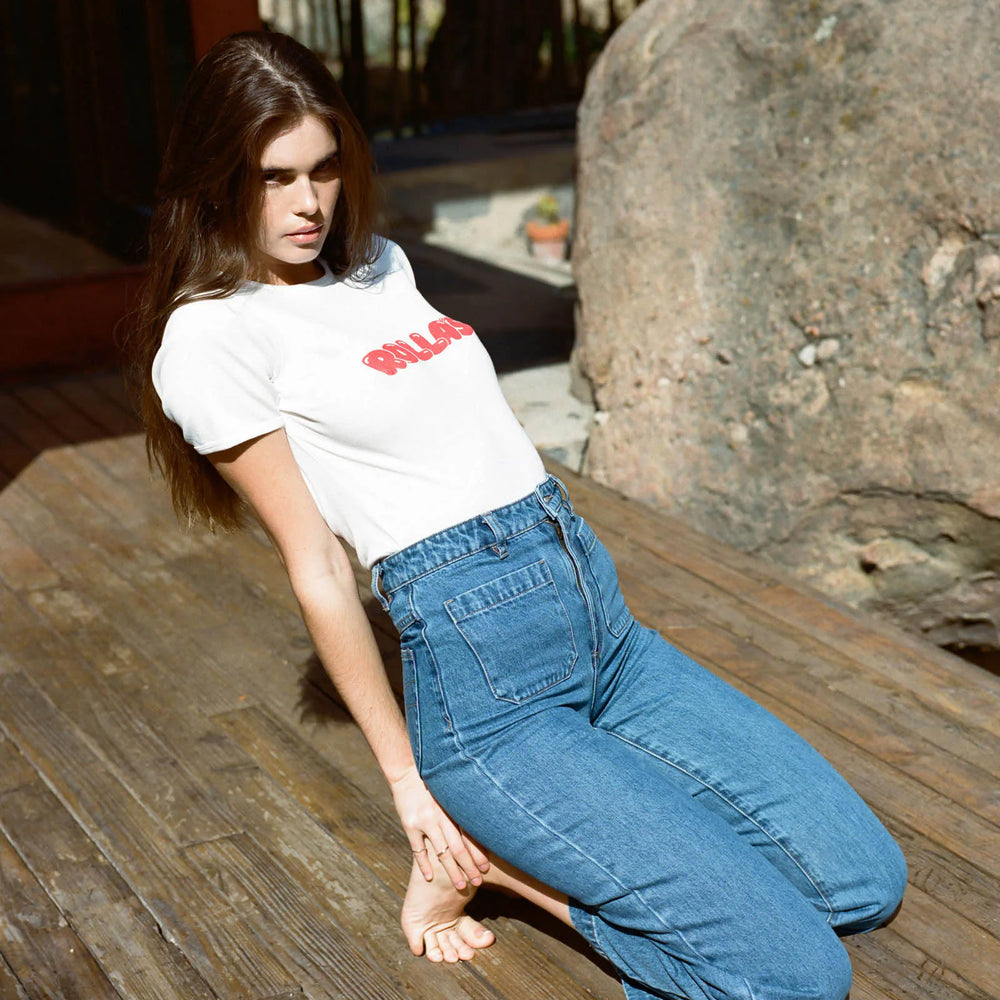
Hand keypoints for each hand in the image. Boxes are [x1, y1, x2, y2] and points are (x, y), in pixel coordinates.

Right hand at [389, 765, 489, 890]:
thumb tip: (479, 826)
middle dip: (470, 867)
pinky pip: (418, 850)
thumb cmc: (432, 784)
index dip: (479, 853)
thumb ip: (460, 809)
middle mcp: (441, 816)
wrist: (407, 772)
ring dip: (452, 872)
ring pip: (442, 853)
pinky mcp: (409, 825)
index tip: (487, 868)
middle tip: (478, 882)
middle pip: (459, 848)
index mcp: (453, 808)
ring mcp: (424, 821)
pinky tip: (430, 878)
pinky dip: (424, 865)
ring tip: (461, 886)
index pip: (469, 836)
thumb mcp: (450, 793)